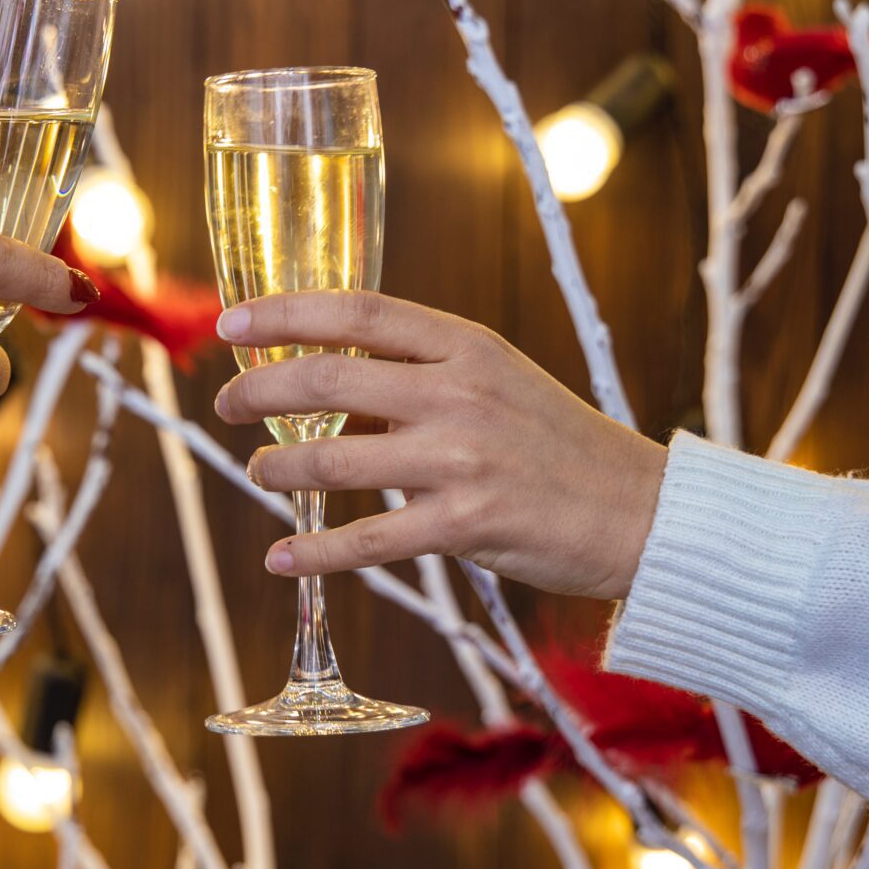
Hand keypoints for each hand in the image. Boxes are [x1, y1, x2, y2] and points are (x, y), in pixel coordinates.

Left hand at [212, 291, 666, 598]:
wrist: (642, 512)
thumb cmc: (558, 445)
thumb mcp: (498, 381)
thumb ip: (422, 376)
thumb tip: (330, 385)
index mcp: (467, 345)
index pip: (358, 310)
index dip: (284, 313)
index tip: (232, 323)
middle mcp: (459, 392)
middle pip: (328, 378)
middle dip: (259, 390)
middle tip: (227, 404)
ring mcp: (462, 459)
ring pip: (334, 457)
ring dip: (278, 465)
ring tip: (258, 469)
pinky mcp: (466, 524)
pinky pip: (368, 538)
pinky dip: (314, 551)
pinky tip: (282, 558)